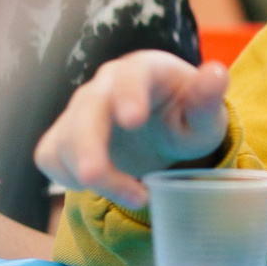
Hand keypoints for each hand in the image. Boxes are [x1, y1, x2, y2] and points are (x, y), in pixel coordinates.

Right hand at [32, 49, 229, 210]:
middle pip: (86, 109)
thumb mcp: (207, 116)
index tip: (133, 120)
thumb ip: (208, 98)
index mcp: (145, 70)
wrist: (165, 134)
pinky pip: (49, 155)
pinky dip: (67, 177)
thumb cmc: (188, 120)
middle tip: (95, 177)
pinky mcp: (63, 135)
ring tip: (138, 195)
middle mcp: (106, 84)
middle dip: (87, 145)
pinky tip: (103, 186)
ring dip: (92, 174)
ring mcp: (80, 109)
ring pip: (65, 138)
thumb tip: (217, 74)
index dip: (129, 94)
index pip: (132, 74)